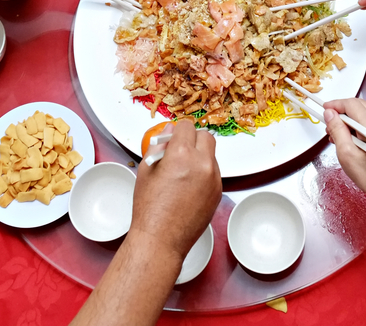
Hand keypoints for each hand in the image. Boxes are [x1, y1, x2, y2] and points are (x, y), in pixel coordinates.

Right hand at [130, 121, 220, 260]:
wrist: (161, 239)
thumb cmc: (149, 208)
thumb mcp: (146, 170)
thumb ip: (159, 146)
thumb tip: (168, 132)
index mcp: (181, 154)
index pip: (187, 126)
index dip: (178, 131)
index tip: (173, 137)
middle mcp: (202, 163)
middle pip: (206, 136)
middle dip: (193, 139)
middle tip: (180, 151)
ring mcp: (213, 178)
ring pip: (212, 154)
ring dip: (200, 156)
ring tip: (183, 172)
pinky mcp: (219, 192)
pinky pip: (214, 172)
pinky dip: (204, 173)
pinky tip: (189, 186)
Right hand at [322, 99, 365, 212]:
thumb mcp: (347, 155)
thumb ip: (337, 130)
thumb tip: (330, 114)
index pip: (351, 104)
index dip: (335, 105)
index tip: (325, 109)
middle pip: (359, 104)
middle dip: (342, 111)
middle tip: (330, 125)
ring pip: (365, 111)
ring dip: (350, 118)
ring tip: (340, 135)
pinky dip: (360, 124)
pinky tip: (353, 138)